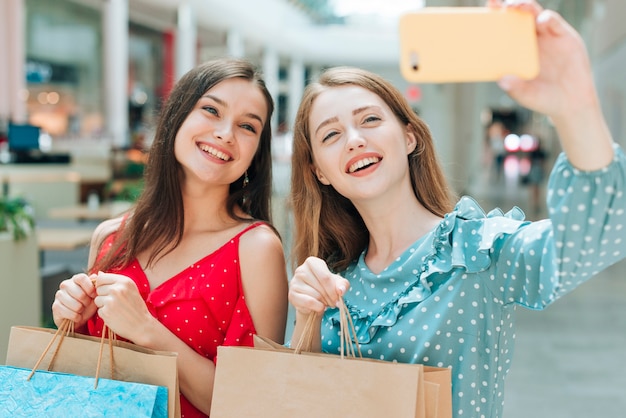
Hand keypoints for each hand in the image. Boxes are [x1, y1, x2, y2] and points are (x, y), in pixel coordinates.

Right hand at [51, 273, 97, 329]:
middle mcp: (66, 284)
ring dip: (81, 310)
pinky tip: (77, 316)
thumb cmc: (88, 303)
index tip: (94, 295)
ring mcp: (59, 295)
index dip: (90, 288)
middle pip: (80, 293)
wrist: (78, 317)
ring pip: (75, 305)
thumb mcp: (95, 295)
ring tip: (81, 310)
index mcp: (76, 279)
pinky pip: (69, 313)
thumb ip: (97, 284)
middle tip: (87, 304)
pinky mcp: (55, 306)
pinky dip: (76, 317)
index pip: (82, 278)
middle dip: (87, 302)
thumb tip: (99, 274)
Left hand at [93, 271, 155, 342]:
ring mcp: (111, 300)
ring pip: (97, 299)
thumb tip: (98, 273)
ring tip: (115, 309)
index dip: (102, 284)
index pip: (101, 277)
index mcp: (124, 281)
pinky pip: (98, 310)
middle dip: (103, 295)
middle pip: (98, 288)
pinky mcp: (106, 312)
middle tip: (115, 302)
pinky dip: (105, 314)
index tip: (108, 291)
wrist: (142, 325)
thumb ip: (115, 282)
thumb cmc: (136, 307)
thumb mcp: (130, 289)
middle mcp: (117, 289)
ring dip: (103, 305)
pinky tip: (115, 315)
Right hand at [288, 256, 350, 315]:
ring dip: (324, 303)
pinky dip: (316, 307)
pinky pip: (308, 302)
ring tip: (325, 303)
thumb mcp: (337, 283)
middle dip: (331, 298)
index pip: (325, 277)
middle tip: (333, 303)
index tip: (339, 297)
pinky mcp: (291, 295)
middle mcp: (301, 270)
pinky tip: (318, 306)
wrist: (313, 301)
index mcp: (312, 262)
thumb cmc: (325, 288)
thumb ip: (343, 284)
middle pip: (321, 287)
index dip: (334, 290)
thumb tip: (341, 290)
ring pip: (315, 296)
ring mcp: (294, 282)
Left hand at [489, 0, 596, 118]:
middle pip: (516, 17)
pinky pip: (554, 23)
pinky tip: (542, 21)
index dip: (492, 19)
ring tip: (516, 5)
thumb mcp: (527, 95)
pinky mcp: (564, 36)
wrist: (572, 102)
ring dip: (525, 7)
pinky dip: (548, 19)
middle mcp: (530, 40)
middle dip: (506, 7)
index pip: (502, 31)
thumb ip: (515, 88)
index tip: (483, 11)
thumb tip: (502, 80)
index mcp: (516, 51)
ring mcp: (547, 36)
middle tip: (495, 3)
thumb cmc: (543, 98)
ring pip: (534, 14)